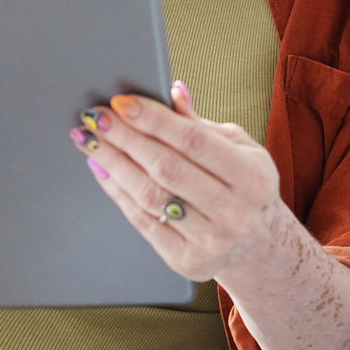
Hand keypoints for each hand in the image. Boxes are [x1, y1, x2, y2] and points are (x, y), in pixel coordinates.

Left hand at [70, 83, 280, 283]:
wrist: (259, 244)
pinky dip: (117, 191)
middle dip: (125, 138)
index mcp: (252, 177)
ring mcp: (210, 240)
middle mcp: (234, 212)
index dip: (154, 119)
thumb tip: (171, 90)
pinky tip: (101, 169)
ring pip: (149, 195)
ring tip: (90, 139)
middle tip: (96, 116)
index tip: (121, 102)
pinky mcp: (186, 260)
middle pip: (166, 168)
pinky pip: (142, 221)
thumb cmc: (244, 185)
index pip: (193, 141)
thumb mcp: (238, 148)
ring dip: (113, 163)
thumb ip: (201, 124)